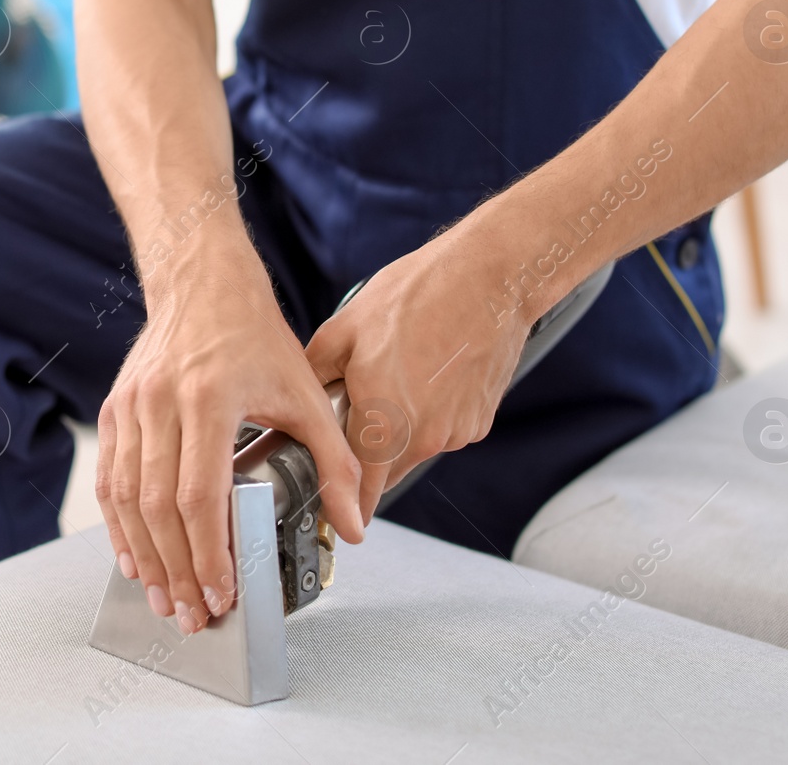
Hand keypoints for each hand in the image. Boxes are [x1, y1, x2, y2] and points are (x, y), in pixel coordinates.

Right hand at [95, 256, 363, 632]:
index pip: (199, 495)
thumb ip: (335, 462)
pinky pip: (110, 481)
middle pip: (158, 508)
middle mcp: (162, 403)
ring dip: (143, 556)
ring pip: (126, 500)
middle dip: (175, 571)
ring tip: (162, 598)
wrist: (203, 285)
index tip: (221, 593)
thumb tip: (354, 523)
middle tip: (190, 614)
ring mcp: (132, 407)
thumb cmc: (255, 337)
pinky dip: (119, 526)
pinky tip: (135, 557)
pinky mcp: (115, 411)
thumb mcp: (307, 394)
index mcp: (210, 399)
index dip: (207, 553)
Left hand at [305, 215, 541, 522]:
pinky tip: (426, 374)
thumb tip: (297, 400)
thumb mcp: (344, 330)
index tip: (332, 509)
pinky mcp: (479, 421)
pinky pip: (442, 432)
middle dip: (367, 454)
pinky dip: (429, 415)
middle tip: (356, 410)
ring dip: (400, 431)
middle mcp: (423, 438)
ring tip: (397, 377)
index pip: (360, 493)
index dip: (343, 506)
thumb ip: (315, 376)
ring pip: (414, 450)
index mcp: (383, 421)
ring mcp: (455, 432)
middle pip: (385, 471)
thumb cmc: (419, 296)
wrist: (489, 278)